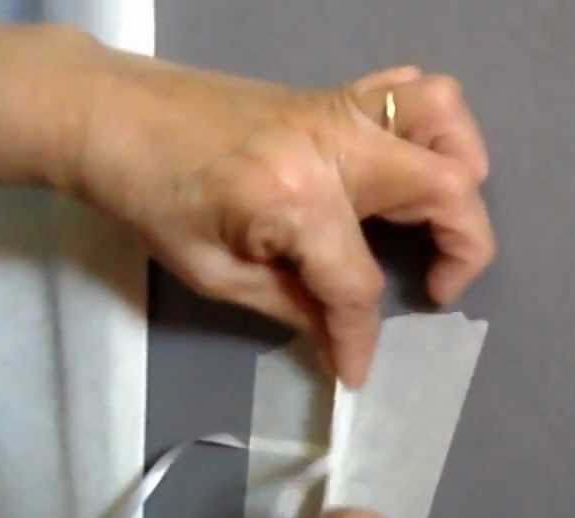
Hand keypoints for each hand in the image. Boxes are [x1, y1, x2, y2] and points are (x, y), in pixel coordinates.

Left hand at [68, 50, 495, 384]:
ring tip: (438, 216)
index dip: (360, 338)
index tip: (355, 371)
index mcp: (296, 198)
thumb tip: (341, 335)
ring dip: (462, 171)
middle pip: (445, 189)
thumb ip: (292, 306)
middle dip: (462, 250)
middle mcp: (334, 145)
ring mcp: (339, 109)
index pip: (358, 283)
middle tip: (434, 286)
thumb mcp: (215, 273)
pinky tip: (412, 164)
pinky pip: (410, 90)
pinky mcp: (333, 93)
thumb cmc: (150, 197)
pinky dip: (432, 126)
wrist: (111, 114)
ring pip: (445, 119)